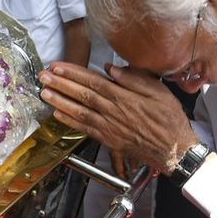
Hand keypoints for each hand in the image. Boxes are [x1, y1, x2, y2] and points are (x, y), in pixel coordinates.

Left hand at [39, 63, 199, 173]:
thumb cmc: (169, 119)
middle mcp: (112, 111)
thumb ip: (134, 78)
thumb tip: (110, 68)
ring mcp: (108, 126)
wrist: (174, 150)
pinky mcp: (107, 139)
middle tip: (42, 76)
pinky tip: (57, 114)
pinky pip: (84, 128)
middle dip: (60, 84)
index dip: (73, 73)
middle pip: (81, 94)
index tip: (57, 67)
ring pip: (79, 111)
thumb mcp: (159, 91)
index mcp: (123, 97)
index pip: (92, 81)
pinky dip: (69, 121)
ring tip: (44, 93)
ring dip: (59, 101)